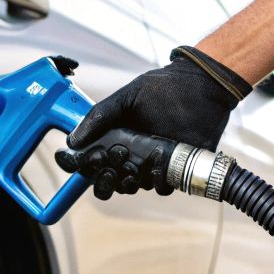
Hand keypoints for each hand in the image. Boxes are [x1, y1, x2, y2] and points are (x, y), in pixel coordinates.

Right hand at [63, 46, 249, 198]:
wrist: (200, 87)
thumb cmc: (162, 88)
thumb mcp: (126, 98)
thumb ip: (99, 116)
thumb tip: (72, 140)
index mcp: (114, 139)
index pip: (91, 161)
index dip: (85, 165)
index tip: (87, 157)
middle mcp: (130, 155)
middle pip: (108, 181)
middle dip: (104, 179)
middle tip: (109, 163)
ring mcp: (151, 164)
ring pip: (132, 186)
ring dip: (128, 181)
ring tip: (132, 164)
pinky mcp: (175, 169)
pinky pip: (162, 187)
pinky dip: (158, 182)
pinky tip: (157, 167)